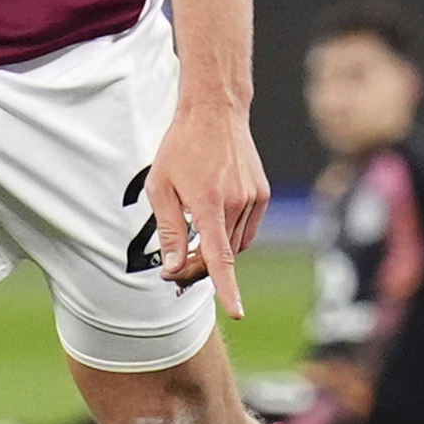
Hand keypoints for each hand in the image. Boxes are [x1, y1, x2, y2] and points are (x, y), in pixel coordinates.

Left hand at [145, 99, 269, 318]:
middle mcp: (236, 204)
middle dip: (199, 266)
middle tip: (175, 266)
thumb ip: (168, 230)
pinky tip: (213, 219)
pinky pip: (247, 229)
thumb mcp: (160, 187)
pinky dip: (231, 235)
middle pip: (222, 254)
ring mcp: (253, 199)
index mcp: (209, 204)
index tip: (237, 311)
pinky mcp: (262, 194)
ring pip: (235, 244)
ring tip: (192, 231)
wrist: (214, 112)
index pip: (219, 257)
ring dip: (215, 249)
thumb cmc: (180, 148)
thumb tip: (172, 268)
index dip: (227, 288)